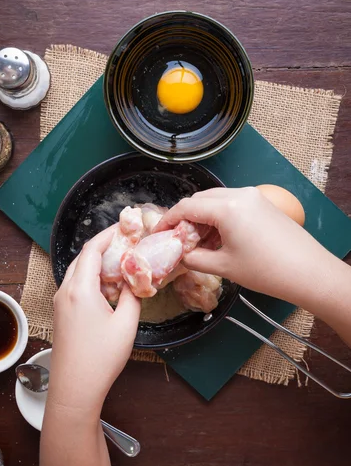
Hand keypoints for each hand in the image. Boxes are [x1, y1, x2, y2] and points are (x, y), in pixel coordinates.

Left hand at [49, 226, 140, 421]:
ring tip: (120, 264)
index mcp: (80, 289)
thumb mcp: (126, 324)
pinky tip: (107, 288)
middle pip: (82, 258)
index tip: (124, 227)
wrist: (74, 388)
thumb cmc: (101, 358)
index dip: (108, 235)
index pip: (92, 249)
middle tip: (125, 244)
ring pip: (77, 272)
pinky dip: (91, 280)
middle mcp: (65, 291)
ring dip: (96, 264)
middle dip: (103, 247)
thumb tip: (134, 280)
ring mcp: (60, 303)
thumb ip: (132, 295)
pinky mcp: (61, 314)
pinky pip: (75, 287)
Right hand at [155, 187, 333, 305]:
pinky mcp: (262, 203)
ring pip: (215, 200)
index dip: (167, 221)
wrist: (307, 272)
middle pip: (199, 199)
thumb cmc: (265, 270)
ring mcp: (253, 196)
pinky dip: (218, 217)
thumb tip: (180, 255)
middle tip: (176, 240)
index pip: (186, 207)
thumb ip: (194, 258)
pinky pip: (231, 204)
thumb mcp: (223, 267)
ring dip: (201, 217)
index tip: (157, 235)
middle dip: (184, 218)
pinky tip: (217, 238)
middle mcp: (238, 194)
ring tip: (197, 242)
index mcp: (226, 207)